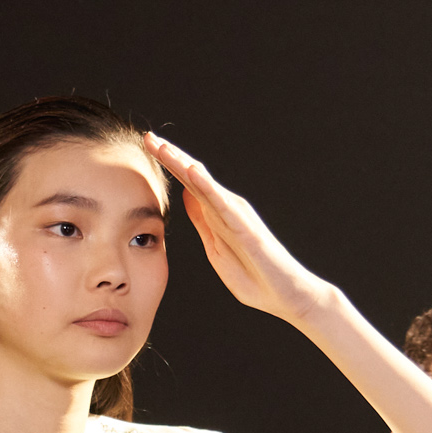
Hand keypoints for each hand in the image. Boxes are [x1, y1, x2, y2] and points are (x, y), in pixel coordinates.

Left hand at [143, 134, 335, 325]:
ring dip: (183, 164)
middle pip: (194, 176)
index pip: (189, 183)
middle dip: (170, 156)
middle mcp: (225, 208)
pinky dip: (207, 186)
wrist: (284, 295)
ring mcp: (235, 215)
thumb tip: (186, 195)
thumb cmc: (253, 276)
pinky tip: (192, 172)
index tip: (149, 147)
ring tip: (164, 147)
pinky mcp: (244, 226)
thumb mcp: (215, 248)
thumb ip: (202, 221)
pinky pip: (222, 204)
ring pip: (204, 184)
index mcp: (215, 214)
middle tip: (148, 137)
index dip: (169, 165)